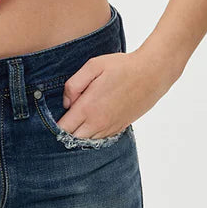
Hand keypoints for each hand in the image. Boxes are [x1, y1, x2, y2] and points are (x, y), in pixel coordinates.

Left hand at [56, 48, 175, 138]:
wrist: (152, 73)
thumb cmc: (122, 66)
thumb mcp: (93, 66)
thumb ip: (74, 84)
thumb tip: (67, 103)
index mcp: (88, 107)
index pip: (63, 127)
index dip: (55, 123)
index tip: (54, 113)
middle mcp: (99, 122)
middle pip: (73, 138)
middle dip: (66, 130)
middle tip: (66, 114)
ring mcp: (111, 127)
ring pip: (88, 141)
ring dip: (80, 133)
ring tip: (79, 117)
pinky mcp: (120, 127)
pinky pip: (101, 138)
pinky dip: (93, 133)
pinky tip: (93, 120)